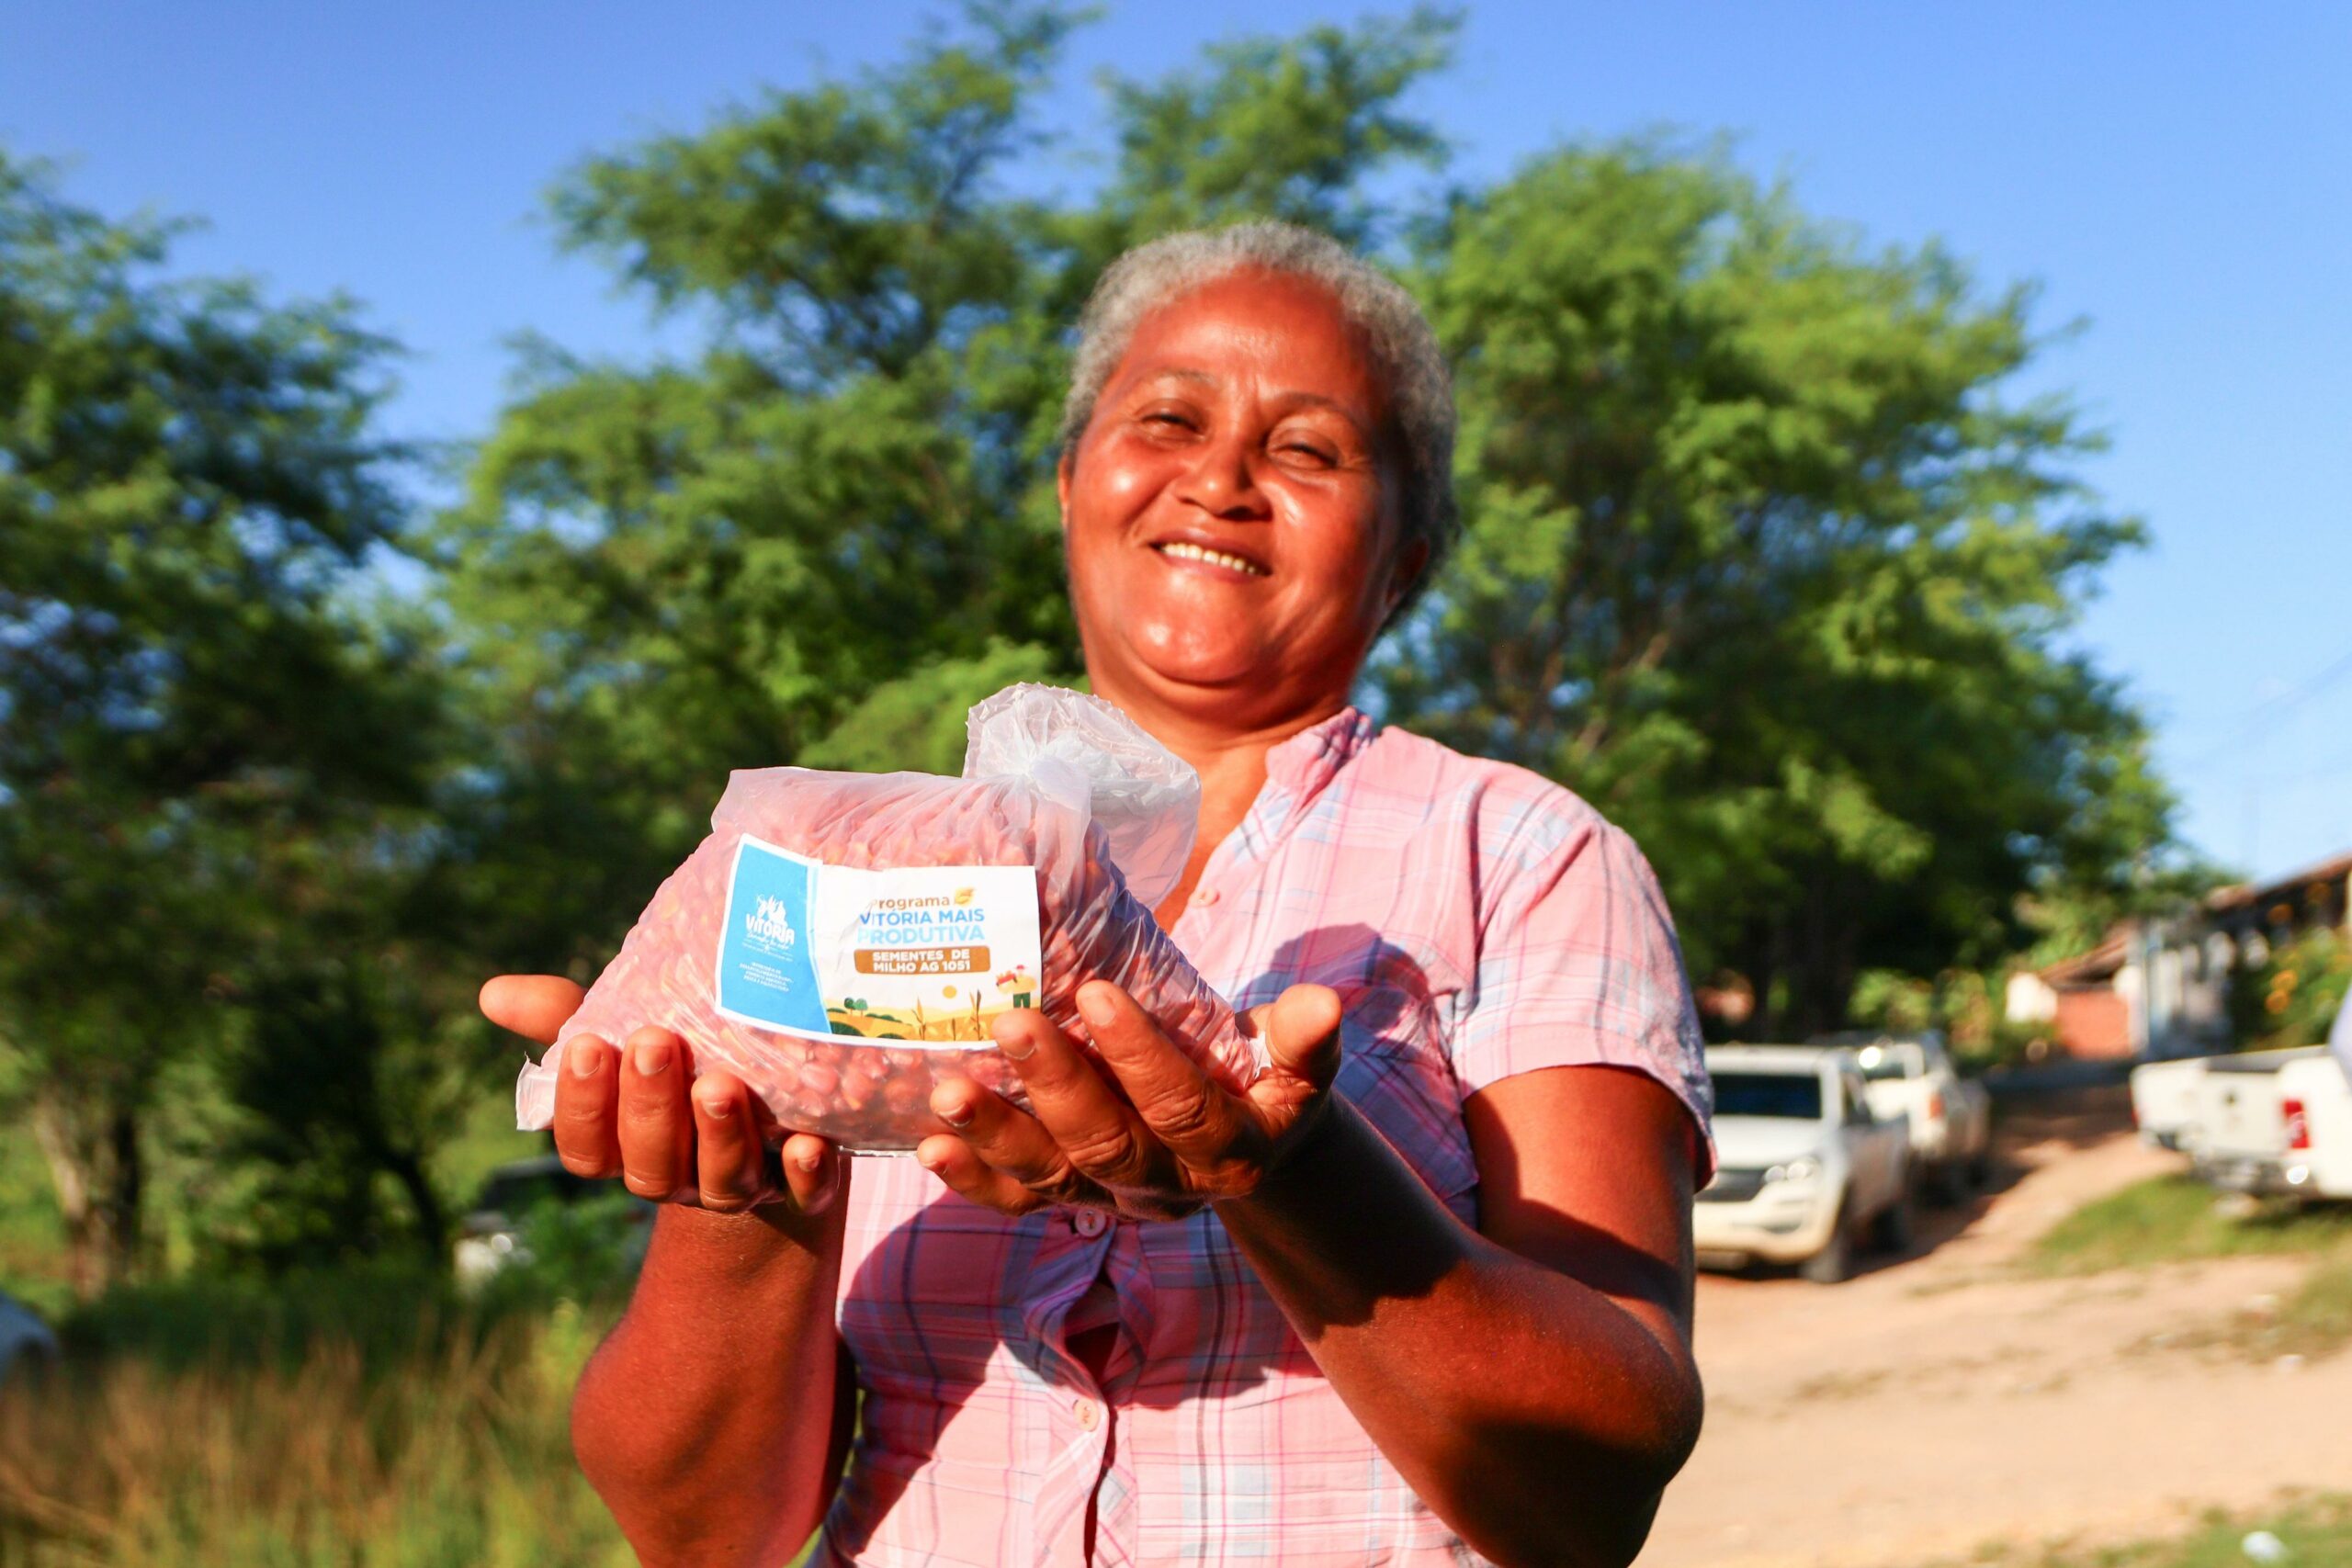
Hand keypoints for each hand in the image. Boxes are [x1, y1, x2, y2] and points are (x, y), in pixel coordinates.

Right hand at [479, 975, 841, 1216]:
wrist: (773, 1106)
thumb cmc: (680, 1064)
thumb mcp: (625, 1036)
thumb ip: (566, 1017)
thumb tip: (492, 992)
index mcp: (625, 1148)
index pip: (587, 1151)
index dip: (583, 1107)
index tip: (588, 1044)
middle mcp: (678, 1176)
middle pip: (650, 1165)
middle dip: (649, 1107)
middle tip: (654, 1043)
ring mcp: (742, 1184)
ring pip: (722, 1182)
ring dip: (720, 1138)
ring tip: (720, 1085)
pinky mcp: (805, 1183)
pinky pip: (806, 1196)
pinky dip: (806, 1176)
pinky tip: (807, 1145)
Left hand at [915, 979, 1342, 1221]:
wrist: (1249, 1150)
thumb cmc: (1265, 1081)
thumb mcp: (1297, 1066)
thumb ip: (1303, 1038)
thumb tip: (1322, 1002)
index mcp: (1230, 1150)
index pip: (1183, 1106)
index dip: (1141, 1056)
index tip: (1099, 990)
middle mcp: (1167, 1187)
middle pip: (1107, 1143)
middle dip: (1056, 1086)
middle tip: (1011, 1022)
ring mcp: (1113, 1199)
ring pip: (1051, 1177)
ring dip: (997, 1135)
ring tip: (949, 1091)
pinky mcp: (1072, 1200)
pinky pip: (1018, 1202)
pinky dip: (973, 1179)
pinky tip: (931, 1145)